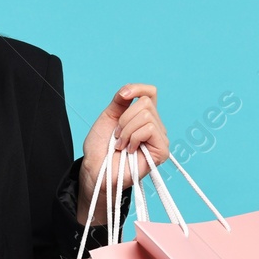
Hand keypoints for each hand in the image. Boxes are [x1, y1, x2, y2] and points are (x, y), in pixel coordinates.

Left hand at [79, 83, 168, 198]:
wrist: (96, 169)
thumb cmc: (101, 147)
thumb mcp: (108, 117)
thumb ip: (120, 101)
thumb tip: (128, 90)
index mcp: (142, 117)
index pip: (150, 93)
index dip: (138, 88)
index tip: (122, 96)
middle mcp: (154, 126)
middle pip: (146, 103)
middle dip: (125, 118)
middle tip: (117, 136)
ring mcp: (160, 139)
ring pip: (146, 116)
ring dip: (126, 130)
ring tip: (121, 145)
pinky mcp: (162, 151)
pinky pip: (150, 129)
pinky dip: (133, 138)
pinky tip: (129, 150)